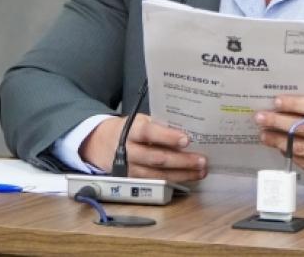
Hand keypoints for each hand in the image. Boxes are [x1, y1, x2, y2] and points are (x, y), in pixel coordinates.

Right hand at [80, 115, 206, 181]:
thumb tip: (189, 128)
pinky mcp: (132, 180)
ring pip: (158, 175)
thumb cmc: (130, 129)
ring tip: (201, 172)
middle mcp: (129, 151)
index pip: (150, 133)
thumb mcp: (141, 121)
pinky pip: (155, 182)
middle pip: (157, 158)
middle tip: (202, 161)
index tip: (186, 139)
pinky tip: (189, 177)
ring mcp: (130, 169)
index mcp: (131, 131)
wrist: (101, 144)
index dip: (168, 136)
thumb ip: (159, 125)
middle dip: (182, 161)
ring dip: (182, 174)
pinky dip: (174, 181)